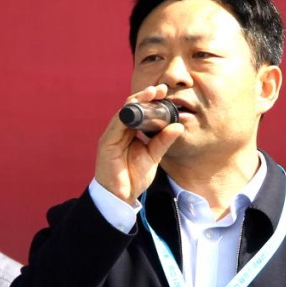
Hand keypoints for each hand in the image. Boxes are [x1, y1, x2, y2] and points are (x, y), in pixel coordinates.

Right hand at [94, 84, 183, 203]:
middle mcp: (119, 131)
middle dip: (145, 96)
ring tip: (152, 93)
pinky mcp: (106, 143)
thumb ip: (163, 141)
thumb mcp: (153, 156)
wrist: (121, 197)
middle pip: (131, 108)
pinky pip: (117, 125)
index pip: (140, 111)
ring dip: (137, 101)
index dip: (150, 100)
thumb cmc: (133, 177)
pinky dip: (127, 115)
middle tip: (161, 89)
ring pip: (124, 112)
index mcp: (130, 133)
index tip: (165, 92)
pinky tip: (138, 108)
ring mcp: (111, 136)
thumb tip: (178, 126)